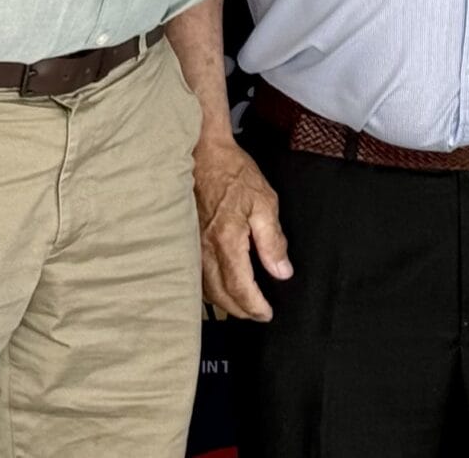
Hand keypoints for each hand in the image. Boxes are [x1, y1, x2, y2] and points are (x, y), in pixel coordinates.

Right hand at [193, 134, 291, 320]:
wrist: (204, 154)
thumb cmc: (234, 174)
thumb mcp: (264, 202)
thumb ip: (272, 240)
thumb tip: (282, 272)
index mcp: (227, 241)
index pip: (241, 287)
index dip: (254, 306)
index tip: (267, 314)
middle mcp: (205, 250)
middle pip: (221, 295)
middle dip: (240, 310)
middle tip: (257, 314)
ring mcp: (192, 247)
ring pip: (206, 289)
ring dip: (224, 303)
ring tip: (242, 306)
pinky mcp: (186, 241)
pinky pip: (196, 276)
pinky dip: (210, 289)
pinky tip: (220, 287)